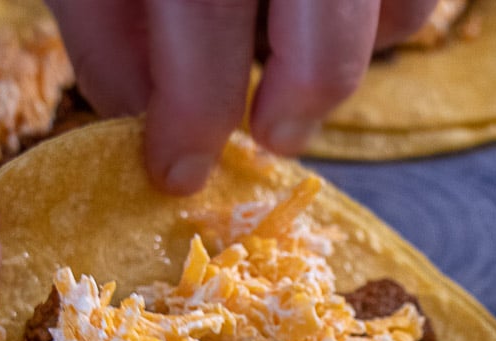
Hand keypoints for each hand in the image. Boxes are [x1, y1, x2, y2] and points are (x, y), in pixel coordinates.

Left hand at [48, 0, 436, 193]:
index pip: (205, 27)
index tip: (174, 171)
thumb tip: (136, 110)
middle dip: (292, 107)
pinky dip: (381, 16)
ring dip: (340, 56)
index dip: (190, 118)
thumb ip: (104, 20)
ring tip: (288, 52)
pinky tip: (323, 10)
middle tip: (266, 133)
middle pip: (324, 43)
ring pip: (391, 15)